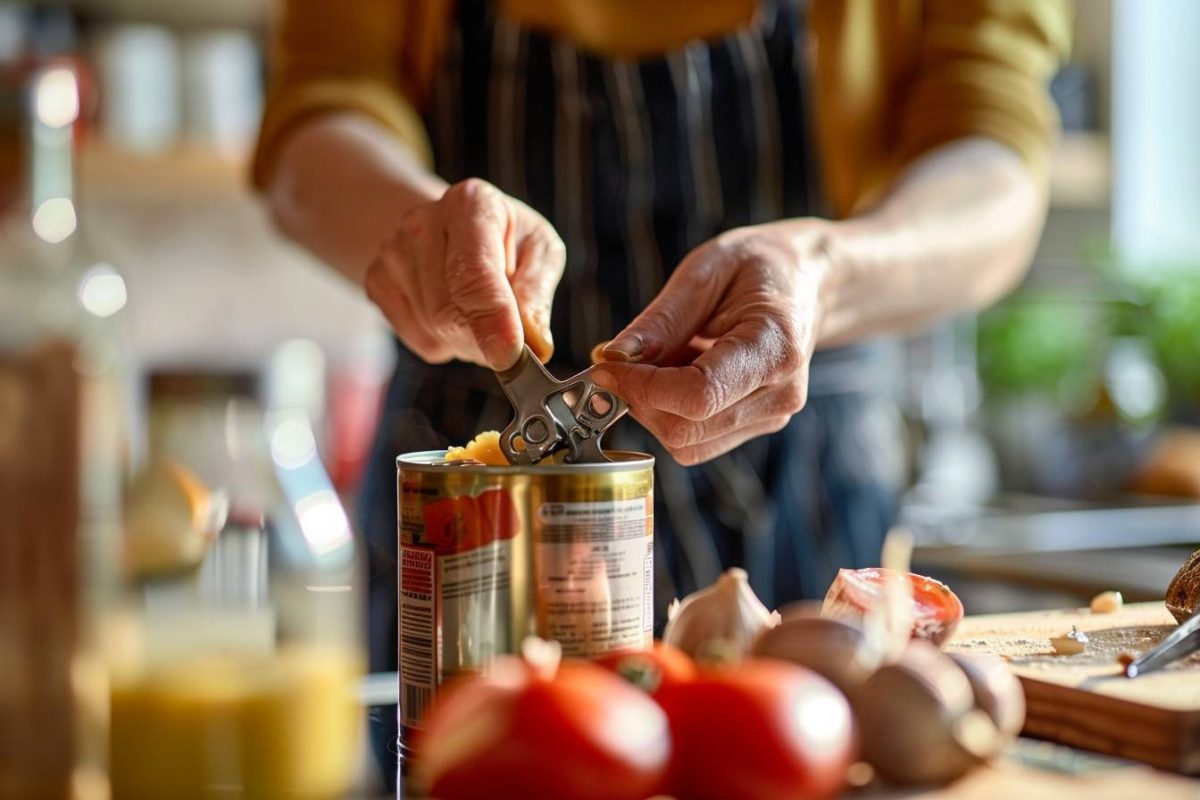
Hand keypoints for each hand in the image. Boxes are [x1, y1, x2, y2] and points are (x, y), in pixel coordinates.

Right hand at [365, 178, 564, 369]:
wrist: (451, 227)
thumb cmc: (505, 239)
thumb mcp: (539, 250)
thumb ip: (536, 293)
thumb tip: (534, 343)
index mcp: (470, 204)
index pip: (475, 272)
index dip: (492, 319)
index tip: (508, 355)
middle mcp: (423, 221)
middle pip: (448, 310)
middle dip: (483, 340)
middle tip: (507, 345)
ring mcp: (393, 252)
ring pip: (432, 329)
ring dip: (467, 342)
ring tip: (481, 314)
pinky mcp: (378, 282)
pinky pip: (418, 340)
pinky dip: (444, 343)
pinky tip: (455, 315)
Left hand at [591, 222, 831, 464]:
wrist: (807, 283)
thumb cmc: (759, 268)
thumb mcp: (706, 271)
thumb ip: (661, 320)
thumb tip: (614, 358)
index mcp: (775, 347)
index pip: (698, 395)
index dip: (641, 388)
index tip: (606, 365)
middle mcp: (781, 394)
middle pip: (685, 429)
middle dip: (638, 399)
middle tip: (620, 358)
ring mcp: (771, 417)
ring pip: (685, 443)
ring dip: (652, 407)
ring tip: (661, 357)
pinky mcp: (756, 427)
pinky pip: (695, 440)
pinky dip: (668, 413)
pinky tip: (677, 372)